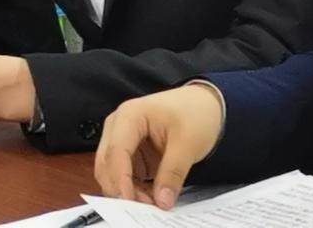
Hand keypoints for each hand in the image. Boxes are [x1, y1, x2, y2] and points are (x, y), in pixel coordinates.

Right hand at [94, 82, 224, 208]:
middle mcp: (119, 125)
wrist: (205, 104)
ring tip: (152, 202)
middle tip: (145, 207)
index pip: (116, 152)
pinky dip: (133, 188)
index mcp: (130, 115)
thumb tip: (162, 201)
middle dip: (122, 189)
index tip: (131, 203)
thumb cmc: (196, 112)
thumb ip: (173, 173)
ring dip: (127, 191)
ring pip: (111, 173)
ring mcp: (121, 138)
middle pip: (107, 164)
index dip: (120, 180)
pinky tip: (151, 195)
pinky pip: (123, 175)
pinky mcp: (129, 151)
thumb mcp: (188, 143)